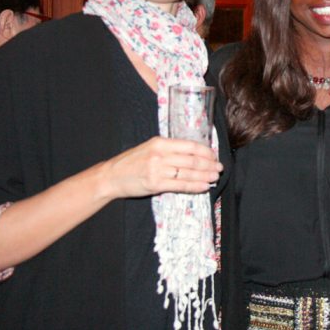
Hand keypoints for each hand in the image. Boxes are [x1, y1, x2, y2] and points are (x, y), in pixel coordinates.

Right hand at [97, 136, 222, 199]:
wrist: (110, 176)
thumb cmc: (132, 162)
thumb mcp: (151, 148)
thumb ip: (170, 150)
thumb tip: (194, 154)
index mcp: (161, 142)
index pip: (190, 145)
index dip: (206, 152)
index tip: (214, 156)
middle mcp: (160, 154)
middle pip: (192, 159)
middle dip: (209, 164)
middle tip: (219, 168)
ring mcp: (158, 170)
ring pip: (188, 172)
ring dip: (205, 175)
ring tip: (214, 177)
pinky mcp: (155, 184)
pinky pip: (180, 185)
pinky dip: (194, 186)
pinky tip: (203, 186)